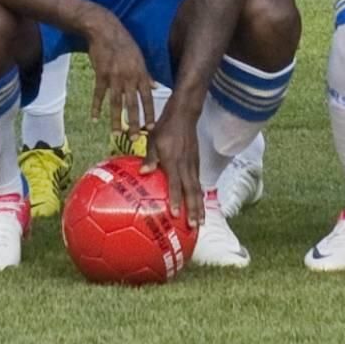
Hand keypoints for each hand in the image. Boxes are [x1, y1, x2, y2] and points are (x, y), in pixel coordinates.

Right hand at [84, 13, 157, 137]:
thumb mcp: (139, 57)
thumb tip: (155, 87)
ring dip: (116, 120)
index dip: (150, 113)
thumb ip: (147, 74)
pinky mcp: (101, 75)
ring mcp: (114, 77)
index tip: (152, 128)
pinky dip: (96, 107)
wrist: (105, 31)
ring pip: (116, 103)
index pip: (147, 98)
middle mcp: (129, 77)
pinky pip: (99, 95)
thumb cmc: (124, 43)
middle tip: (134, 138)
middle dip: (134, 123)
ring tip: (116, 133)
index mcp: (140, 73)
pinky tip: (94, 118)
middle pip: (132, 104)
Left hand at [144, 103, 202, 227]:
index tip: (176, 215)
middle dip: (194, 210)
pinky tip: (200, 205)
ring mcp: (193, 165)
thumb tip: (143, 172)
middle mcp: (186, 166)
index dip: (176, 200)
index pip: (175, 184)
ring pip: (198, 190)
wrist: (184, 116)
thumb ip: (150, 158)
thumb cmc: (164, 128)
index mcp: (173, 161)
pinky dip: (200, 196)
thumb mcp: (153, 140)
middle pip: (191, 192)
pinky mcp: (196, 163)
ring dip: (200, 207)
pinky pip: (199, 183)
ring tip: (201, 223)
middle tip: (194, 227)